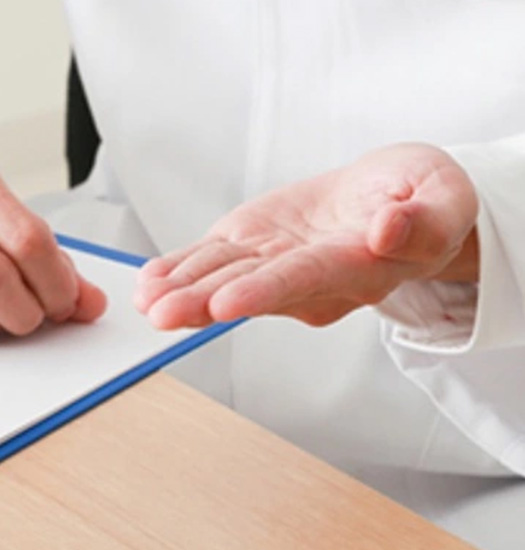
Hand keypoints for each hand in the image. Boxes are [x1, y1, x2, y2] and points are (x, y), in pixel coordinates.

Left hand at [134, 143, 478, 327]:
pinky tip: (151, 280)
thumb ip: (424, 218)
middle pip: (252, 289)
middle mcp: (309, 277)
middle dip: (204, 302)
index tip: (226, 304)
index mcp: (357, 265)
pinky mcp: (255, 249)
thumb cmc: (420, 197)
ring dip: (182, 290)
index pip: (306, 279)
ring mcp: (276, 265)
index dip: (266, 290)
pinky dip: (181, 269)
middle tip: (162, 314)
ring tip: (145, 300)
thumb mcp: (442, 197)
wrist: (391, 199)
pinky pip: (215, 262)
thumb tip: (389, 230)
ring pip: (225, 277)